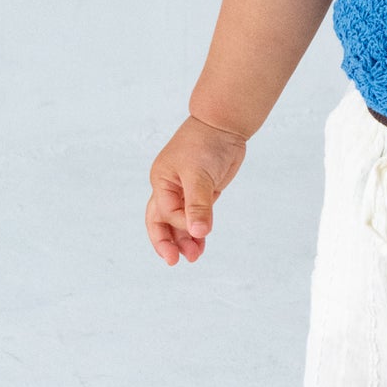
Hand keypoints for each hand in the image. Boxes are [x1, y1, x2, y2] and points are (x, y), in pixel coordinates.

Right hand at [145, 115, 248, 264]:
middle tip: (176, 262)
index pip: (165, 213)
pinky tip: (202, 242)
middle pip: (162, 222)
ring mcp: (185, 191)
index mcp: (161, 181)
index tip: (199, 228)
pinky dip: (198, 230)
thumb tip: (198, 232)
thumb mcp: (199, 175)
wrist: (224, 125)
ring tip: (195, 257)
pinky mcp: (203, 192)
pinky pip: (196, 216)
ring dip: (186, 239)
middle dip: (169, 242)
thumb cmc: (205, 143)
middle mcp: (169, 188)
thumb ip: (198, 205)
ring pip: (180, 222)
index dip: (180, 225)